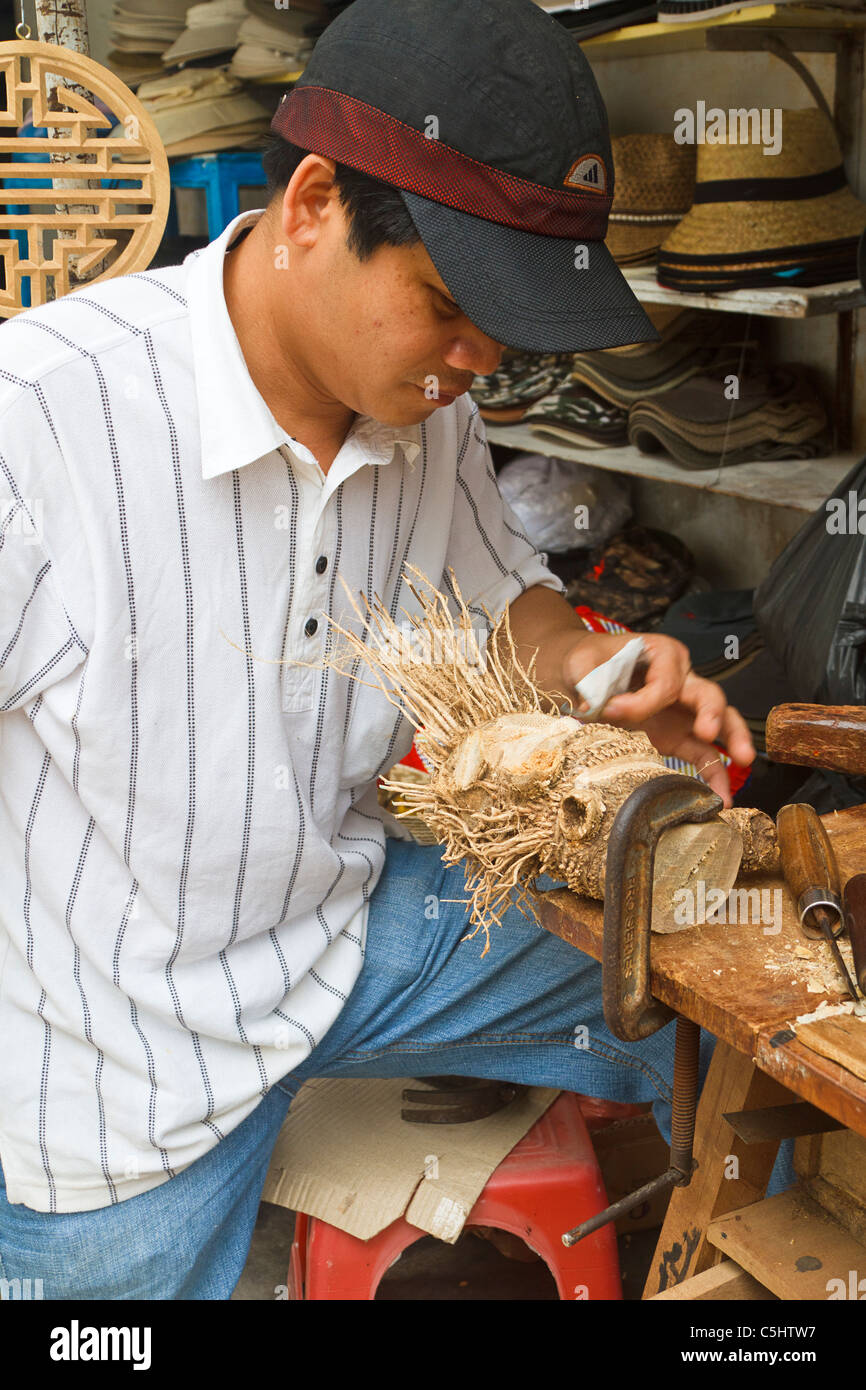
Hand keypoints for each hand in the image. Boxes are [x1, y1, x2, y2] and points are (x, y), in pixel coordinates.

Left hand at [560, 631, 754, 807]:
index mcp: (663, 654)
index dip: (641, 702)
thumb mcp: (585, 663)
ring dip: (732, 741)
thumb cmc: (591, 663)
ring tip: (742, 760)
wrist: (586, 676)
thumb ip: (591, 681)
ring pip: (719, 723)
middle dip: (711, 713)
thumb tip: (592, 707)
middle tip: (707, 731)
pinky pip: (703, 754)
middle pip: (708, 695)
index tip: (611, 710)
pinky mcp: (678, 736)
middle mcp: (682, 679)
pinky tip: (720, 797)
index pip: (665, 683)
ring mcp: (683, 710)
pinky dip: (713, 774)